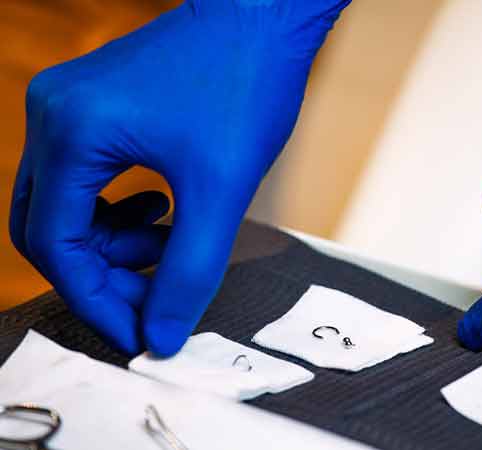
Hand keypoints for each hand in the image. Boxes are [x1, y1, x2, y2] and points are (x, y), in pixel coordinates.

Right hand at [9, 0, 350, 355]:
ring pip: (66, 209)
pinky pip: (83, 180)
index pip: (57, 248)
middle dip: (103, 275)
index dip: (98, 302)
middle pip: (49, 231)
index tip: (141, 335)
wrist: (262, 17)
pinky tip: (162, 207)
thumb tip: (162, 339)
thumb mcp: (221, 190)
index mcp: (72, 133)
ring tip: (169, 239)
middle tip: (155, 293)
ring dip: (113, 243)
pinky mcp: (91, 107)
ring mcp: (67, 106)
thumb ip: (189, 272)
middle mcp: (52, 115)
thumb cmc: (246, 85)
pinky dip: (116, 210)